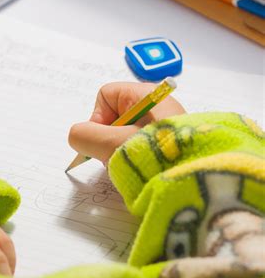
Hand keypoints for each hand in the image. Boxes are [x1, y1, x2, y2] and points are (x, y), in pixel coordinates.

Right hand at [68, 82, 185, 162]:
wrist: (199, 182)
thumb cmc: (157, 156)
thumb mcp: (112, 144)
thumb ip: (84, 136)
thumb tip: (77, 136)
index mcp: (146, 95)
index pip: (106, 96)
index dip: (97, 118)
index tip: (103, 140)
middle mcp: (156, 106)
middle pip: (115, 117)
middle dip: (108, 140)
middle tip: (118, 156)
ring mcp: (164, 126)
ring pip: (125, 136)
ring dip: (121, 152)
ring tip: (134, 166)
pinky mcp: (170, 145)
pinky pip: (140, 148)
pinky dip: (136, 160)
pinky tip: (144, 171)